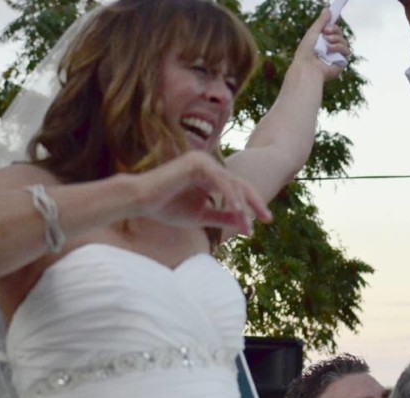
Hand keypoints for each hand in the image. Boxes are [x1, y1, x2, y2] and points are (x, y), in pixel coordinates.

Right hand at [135, 151, 271, 236]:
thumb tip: (246, 224)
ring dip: (242, 206)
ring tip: (249, 224)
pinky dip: (230, 197)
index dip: (251, 206)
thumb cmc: (167, 208)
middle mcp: (210, 165)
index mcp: (211, 175)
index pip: (237, 190)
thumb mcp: (201, 216)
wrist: (141, 201)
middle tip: (268, 220)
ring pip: (232, 185)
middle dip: (255, 203)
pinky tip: (238, 211)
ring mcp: (204, 161)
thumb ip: (223, 217)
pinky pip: (220, 182)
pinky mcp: (197, 163)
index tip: (262, 223)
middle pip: (240, 185)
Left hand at [297, 9, 350, 80]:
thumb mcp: (314, 31)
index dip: (334, 24)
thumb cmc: (307, 51)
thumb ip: (322, 21)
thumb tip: (328, 9)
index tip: (335, 15)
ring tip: (326, 43)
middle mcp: (329, 48)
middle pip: (339, 33)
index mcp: (321, 41)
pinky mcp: (341, 62)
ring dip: (336, 39)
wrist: (307, 66)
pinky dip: (339, 48)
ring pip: (344, 41)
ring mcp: (335, 56)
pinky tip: (330, 50)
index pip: (332, 30)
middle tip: (325, 32)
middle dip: (334, 30)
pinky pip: (346, 51)